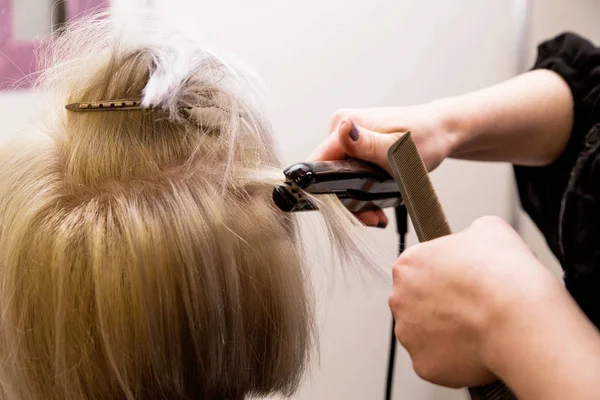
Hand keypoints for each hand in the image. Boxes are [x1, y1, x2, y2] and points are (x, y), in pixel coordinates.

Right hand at [309, 102, 456, 226]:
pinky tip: (376, 206)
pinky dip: (361, 191)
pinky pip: (349, 173)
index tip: (348, 209)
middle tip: (372, 218)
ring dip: (356, 200)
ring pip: (339, 177)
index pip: (318, 162)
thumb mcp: (397, 147)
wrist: (442, 131)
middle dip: (347, 200)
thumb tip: (343, 129)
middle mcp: (341, 127)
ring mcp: (348, 137)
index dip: (326, 190)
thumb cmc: (426, 137)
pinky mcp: (356, 145)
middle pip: (328, 173)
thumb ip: (367, 144)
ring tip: (377, 216)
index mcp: (345, 123)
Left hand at [388, 216, 560, 387]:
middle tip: (473, 306)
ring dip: (446, 332)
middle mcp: (399, 299)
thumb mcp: (488, 229)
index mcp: (408, 264)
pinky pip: (437, 361)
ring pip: (425, 333)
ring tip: (479, 327)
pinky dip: (455, 359)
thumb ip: (468, 235)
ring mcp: (409, 335)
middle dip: (441, 305)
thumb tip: (473, 240)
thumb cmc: (504, 273)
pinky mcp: (424, 365)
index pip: (419, 268)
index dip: (445, 275)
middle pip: (417, 302)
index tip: (463, 281)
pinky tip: (477, 348)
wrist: (519, 318)